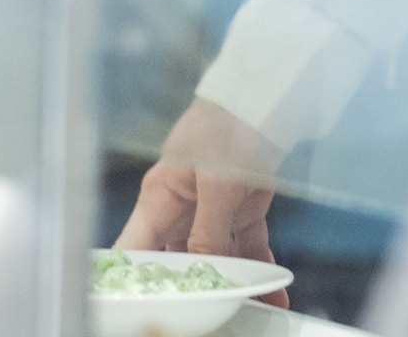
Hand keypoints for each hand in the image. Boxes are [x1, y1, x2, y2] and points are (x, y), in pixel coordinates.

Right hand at [114, 101, 286, 301]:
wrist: (268, 93)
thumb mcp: (216, 183)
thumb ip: (208, 232)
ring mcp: (210, 208)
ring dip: (235, 285)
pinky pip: (246, 245)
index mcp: (159, 198)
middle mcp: (179, 207)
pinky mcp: (240, 206)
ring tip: (252, 310)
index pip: (134, 251)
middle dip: (195, 290)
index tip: (146, 307)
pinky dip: (259, 266)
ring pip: (217, 258)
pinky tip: (273, 290)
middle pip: (177, 262)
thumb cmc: (230, 123)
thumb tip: (204, 272)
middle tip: (210, 314)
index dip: (135, 282)